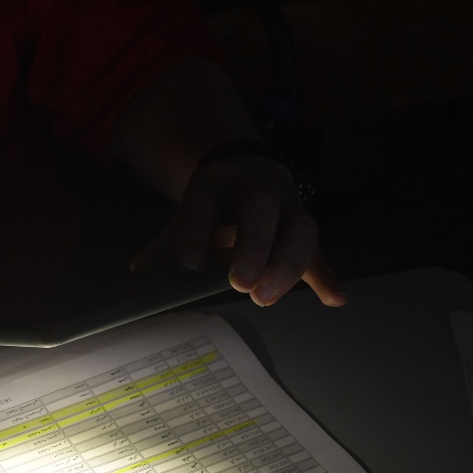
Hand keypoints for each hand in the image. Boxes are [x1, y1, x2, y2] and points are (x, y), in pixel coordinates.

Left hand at [132, 154, 346, 307]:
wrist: (249, 172)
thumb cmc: (214, 203)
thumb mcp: (187, 212)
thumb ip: (166, 246)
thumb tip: (138, 277)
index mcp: (218, 183)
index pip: (204, 204)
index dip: (195, 232)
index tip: (186, 264)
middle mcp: (259, 190)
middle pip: (260, 212)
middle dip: (253, 247)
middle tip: (239, 284)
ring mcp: (289, 208)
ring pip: (299, 231)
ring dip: (286, 266)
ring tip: (265, 297)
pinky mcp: (305, 232)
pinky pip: (319, 253)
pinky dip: (327, 277)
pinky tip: (334, 300)